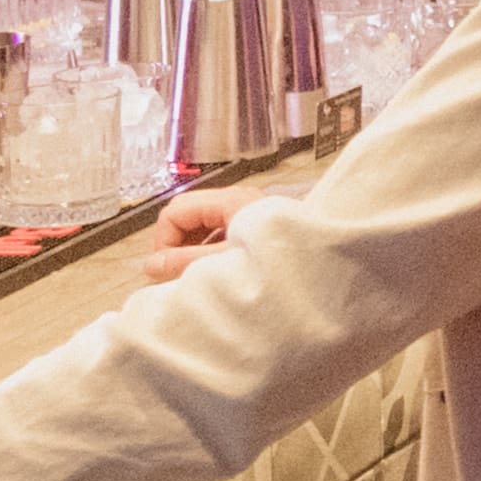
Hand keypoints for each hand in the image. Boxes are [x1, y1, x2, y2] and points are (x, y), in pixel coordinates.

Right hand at [132, 181, 268, 286]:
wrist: (330, 271)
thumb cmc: (280, 263)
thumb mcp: (225, 262)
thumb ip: (185, 262)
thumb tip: (149, 265)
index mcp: (231, 201)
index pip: (176, 211)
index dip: (163, 240)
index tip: (165, 271)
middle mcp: (242, 202)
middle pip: (190, 216)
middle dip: (177, 246)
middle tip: (178, 276)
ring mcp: (252, 215)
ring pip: (206, 227)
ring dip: (195, 252)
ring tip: (198, 279)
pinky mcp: (261, 230)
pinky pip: (225, 236)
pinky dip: (213, 253)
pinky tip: (218, 275)